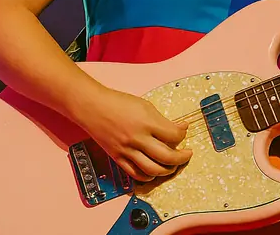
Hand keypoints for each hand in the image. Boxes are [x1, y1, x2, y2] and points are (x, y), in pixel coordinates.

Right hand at [77, 87, 192, 181]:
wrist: (93, 107)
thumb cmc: (118, 103)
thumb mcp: (145, 105)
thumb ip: (162, 120)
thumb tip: (180, 128)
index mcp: (146, 122)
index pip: (174, 135)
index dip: (182, 135)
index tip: (183, 131)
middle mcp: (138, 138)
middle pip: (167, 156)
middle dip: (182, 157)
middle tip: (187, 154)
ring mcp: (127, 150)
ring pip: (153, 170)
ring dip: (168, 170)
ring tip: (173, 165)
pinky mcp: (118, 158)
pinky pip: (136, 174)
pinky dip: (149, 176)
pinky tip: (154, 171)